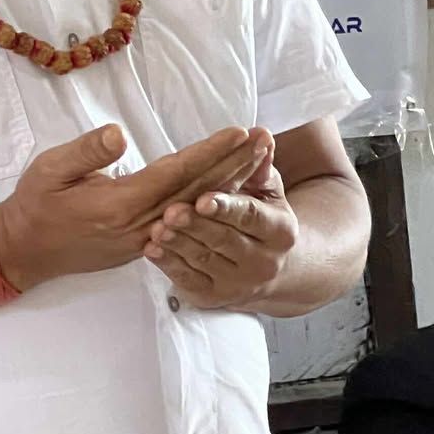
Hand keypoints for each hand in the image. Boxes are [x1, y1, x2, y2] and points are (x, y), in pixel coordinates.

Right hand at [0, 124, 264, 291]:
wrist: (24, 250)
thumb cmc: (35, 204)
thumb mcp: (49, 170)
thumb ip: (86, 152)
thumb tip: (120, 133)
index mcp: (120, 205)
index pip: (176, 174)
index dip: (210, 153)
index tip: (239, 133)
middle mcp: (141, 226)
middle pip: (197, 192)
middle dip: (234, 164)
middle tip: (266, 140)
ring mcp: (145, 239)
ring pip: (196, 208)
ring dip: (230, 182)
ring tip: (258, 159)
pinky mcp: (145, 245)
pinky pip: (186, 219)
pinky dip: (211, 201)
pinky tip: (229, 188)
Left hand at [145, 130, 298, 309]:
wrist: (267, 270)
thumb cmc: (260, 219)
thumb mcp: (266, 191)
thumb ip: (258, 165)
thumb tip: (260, 135)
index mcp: (280, 231)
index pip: (251, 216)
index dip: (226, 207)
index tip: (203, 198)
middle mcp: (264, 262)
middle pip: (225, 240)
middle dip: (196, 225)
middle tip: (171, 211)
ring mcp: (239, 285)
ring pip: (204, 261)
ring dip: (179, 244)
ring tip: (157, 228)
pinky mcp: (214, 298)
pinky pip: (188, 280)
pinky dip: (169, 264)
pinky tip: (152, 250)